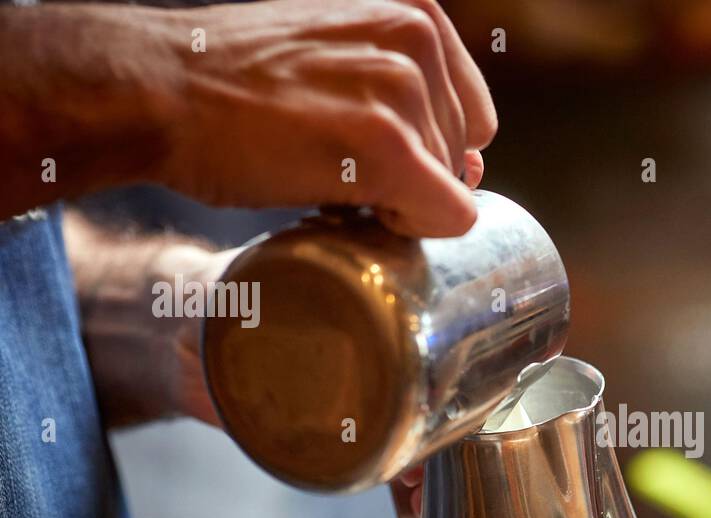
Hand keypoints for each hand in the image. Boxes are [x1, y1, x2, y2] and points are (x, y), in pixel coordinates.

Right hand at [0, 1, 495, 236]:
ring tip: (328, 171)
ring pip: (452, 189)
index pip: (473, 116)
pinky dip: (410, 228)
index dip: (429, 151)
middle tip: (336, 161)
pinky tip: (355, 207)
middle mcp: (419, 42)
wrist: (160, 90)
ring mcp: (406, 91)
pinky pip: (448, 216)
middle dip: (413, 177)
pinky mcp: (389, 146)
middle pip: (462, 157)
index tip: (372, 152)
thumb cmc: (237, 85)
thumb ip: (412, 98)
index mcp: (417, 14)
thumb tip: (475, 169)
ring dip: (398, 201)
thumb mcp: (340, 60)